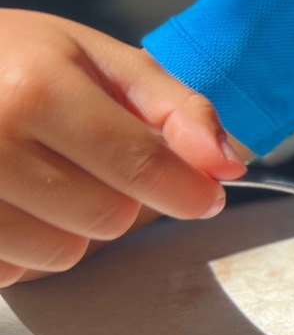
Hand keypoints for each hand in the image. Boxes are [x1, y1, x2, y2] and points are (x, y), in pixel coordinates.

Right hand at [0, 9, 244, 286]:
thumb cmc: (16, 61)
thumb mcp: (100, 61)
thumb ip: (176, 109)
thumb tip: (230, 166)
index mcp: (37, 87)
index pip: (142, 166)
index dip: (186, 189)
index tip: (201, 195)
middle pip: (108, 218)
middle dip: (116, 197)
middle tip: (85, 163)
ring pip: (60, 255)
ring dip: (67, 229)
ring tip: (39, 181)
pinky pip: (10, 273)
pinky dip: (20, 250)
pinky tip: (7, 203)